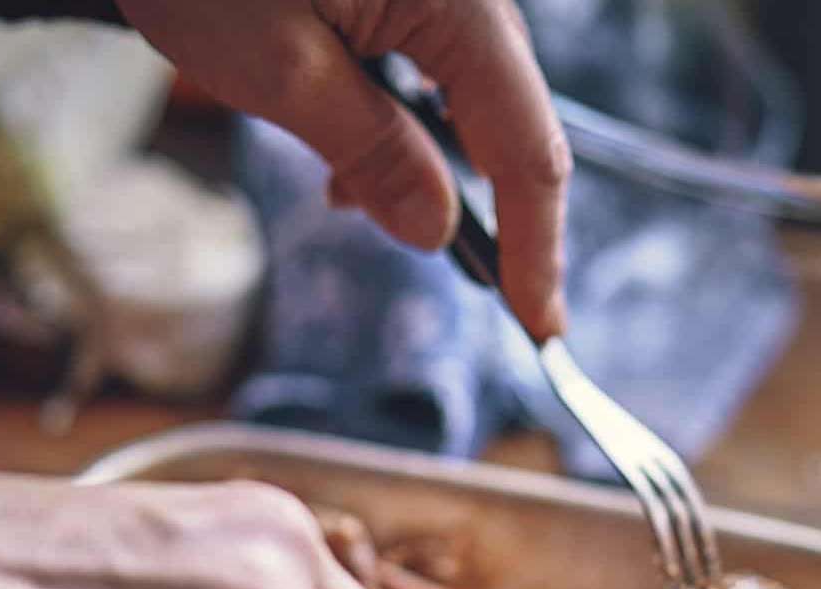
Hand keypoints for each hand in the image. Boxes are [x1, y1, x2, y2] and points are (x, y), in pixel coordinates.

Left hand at [115, 0, 571, 339]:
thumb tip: (435, 232)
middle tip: (413, 254)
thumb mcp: (279, 72)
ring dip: (419, 156)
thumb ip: (373, 154)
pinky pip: (430, 61)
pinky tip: (340, 137)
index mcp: (459, 3)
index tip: (541, 325)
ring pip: (466, 95)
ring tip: (342, 188)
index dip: (535, 244)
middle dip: (470, 200)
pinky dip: (396, 115)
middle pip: (507, 119)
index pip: (526, 147)